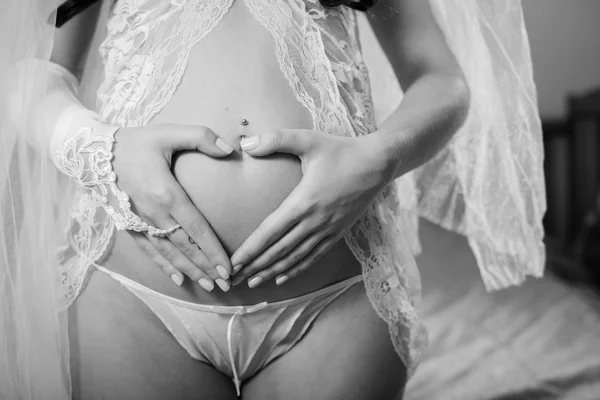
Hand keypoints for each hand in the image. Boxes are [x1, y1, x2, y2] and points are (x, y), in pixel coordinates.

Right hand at [112, 124, 234, 291]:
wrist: (91, 152)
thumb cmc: (135, 142)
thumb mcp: (168, 132)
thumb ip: (201, 137)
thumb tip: (231, 149)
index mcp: (167, 194)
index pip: (197, 229)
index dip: (214, 251)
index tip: (228, 268)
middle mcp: (154, 214)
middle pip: (186, 248)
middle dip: (207, 268)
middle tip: (226, 284)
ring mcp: (140, 223)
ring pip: (169, 254)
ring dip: (190, 271)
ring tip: (209, 287)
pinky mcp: (129, 226)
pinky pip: (149, 251)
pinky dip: (163, 266)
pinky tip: (177, 279)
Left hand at [230, 129, 391, 286]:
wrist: (378, 163)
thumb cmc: (342, 150)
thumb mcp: (309, 139)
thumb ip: (277, 139)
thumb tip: (247, 143)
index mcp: (303, 202)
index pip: (270, 231)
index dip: (250, 249)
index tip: (233, 263)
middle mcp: (314, 221)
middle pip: (278, 250)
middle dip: (255, 266)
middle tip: (234, 279)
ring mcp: (327, 230)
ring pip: (295, 257)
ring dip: (272, 272)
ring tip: (254, 283)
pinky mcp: (338, 232)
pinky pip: (314, 256)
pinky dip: (297, 269)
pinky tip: (283, 278)